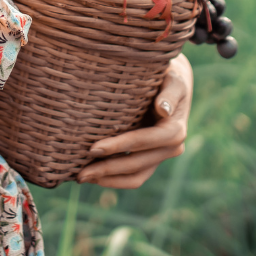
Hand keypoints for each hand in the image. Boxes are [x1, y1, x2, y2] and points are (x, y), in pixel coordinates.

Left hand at [77, 54, 192, 188]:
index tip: (93, 148)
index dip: (119, 146)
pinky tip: (94, 176)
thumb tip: (163, 109)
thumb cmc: (169, 75)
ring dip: (109, 179)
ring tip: (81, 177)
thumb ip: (169, 93)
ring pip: (136, 176)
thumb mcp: (173, 79)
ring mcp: (161, 156)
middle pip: (137, 164)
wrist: (173, 83)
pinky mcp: (152, 159)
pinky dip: (115, 179)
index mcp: (175, 129)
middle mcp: (172, 148)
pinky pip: (135, 175)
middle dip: (108, 169)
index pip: (143, 141)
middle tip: (80, 172)